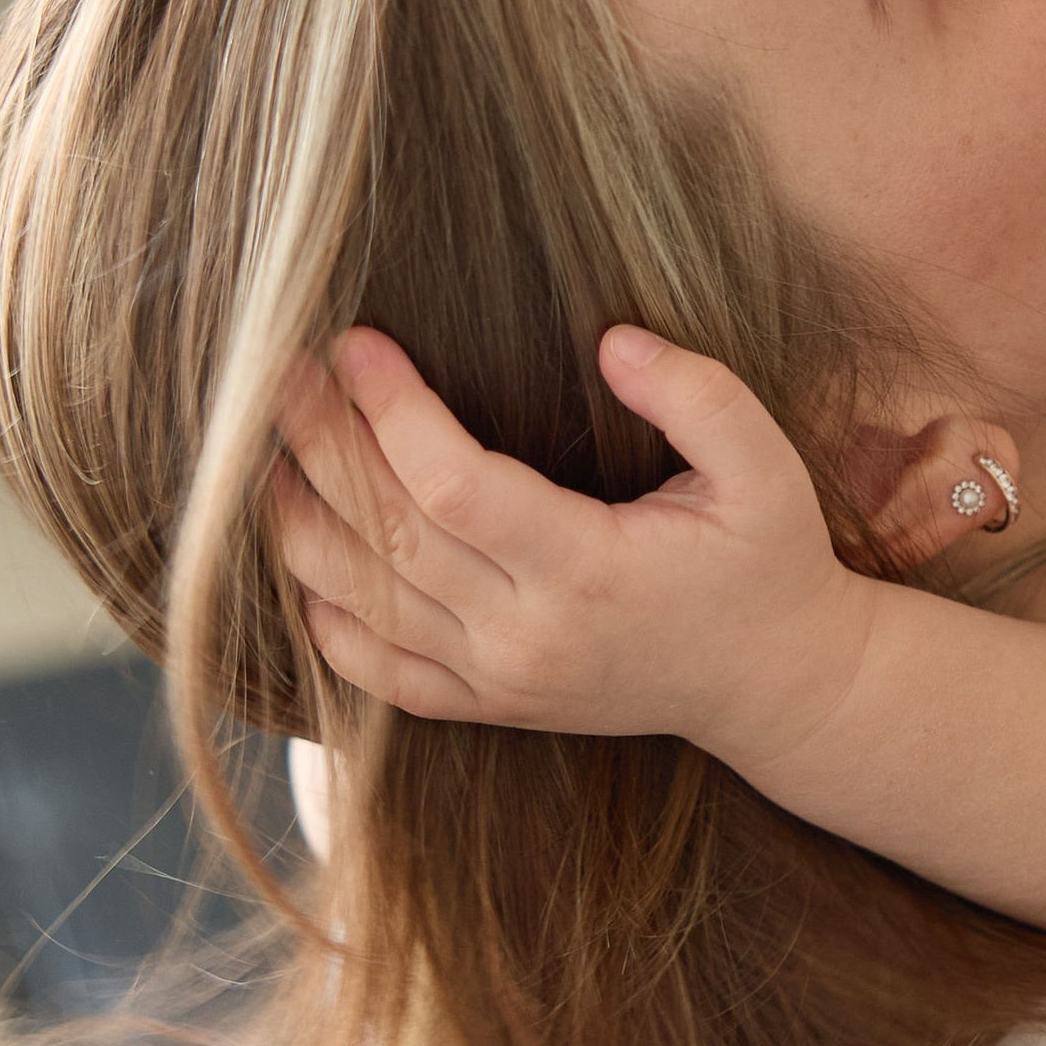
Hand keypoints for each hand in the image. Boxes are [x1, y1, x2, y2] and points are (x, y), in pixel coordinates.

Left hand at [273, 324, 873, 765]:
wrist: (775, 685)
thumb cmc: (769, 563)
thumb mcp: (766, 468)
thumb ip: (697, 395)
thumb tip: (610, 341)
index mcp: (590, 569)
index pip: (452, 485)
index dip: (390, 410)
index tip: (358, 343)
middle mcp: (528, 635)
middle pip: (387, 537)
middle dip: (322, 445)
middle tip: (283, 373)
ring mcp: (501, 680)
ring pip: (361, 605)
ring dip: (301, 525)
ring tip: (270, 451)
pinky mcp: (489, 704)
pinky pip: (375, 672)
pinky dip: (322, 617)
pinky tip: (303, 554)